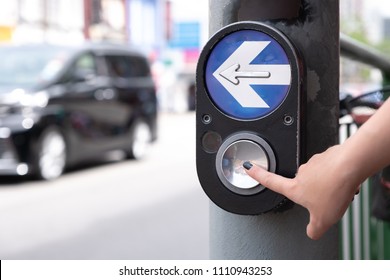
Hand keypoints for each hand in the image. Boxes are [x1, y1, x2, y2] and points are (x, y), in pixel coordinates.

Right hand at [244, 145, 360, 239]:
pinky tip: (346, 182)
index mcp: (295, 188)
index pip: (271, 181)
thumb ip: (313, 229)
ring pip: (320, 177)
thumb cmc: (334, 189)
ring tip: (340, 192)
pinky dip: (338, 176)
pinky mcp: (328, 156)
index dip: (257, 175)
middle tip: (328, 200)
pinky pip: (331, 168)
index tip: (248, 167)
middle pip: (304, 184)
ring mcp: (315, 163)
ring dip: (329, 185)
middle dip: (315, 192)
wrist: (351, 165)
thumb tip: (311, 233)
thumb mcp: (323, 220)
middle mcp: (302, 173)